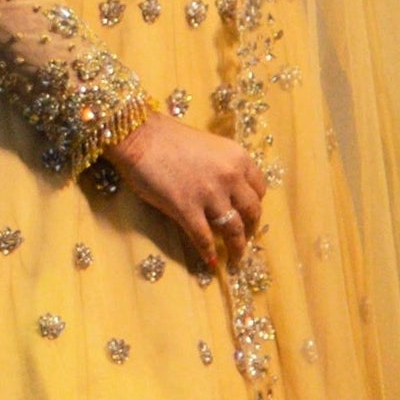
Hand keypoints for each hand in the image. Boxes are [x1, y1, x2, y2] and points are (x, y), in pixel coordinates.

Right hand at [109, 109, 266, 266]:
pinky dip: (208, 253)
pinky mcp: (187, 209)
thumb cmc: (169, 138)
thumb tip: (228, 192)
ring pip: (232, 230)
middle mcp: (230, 176)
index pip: (259, 188)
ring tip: (235, 259)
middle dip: (250, 229)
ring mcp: (210, 195)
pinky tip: (210, 262)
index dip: (255, 204)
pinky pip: (203, 239)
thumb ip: (224, 167)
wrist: (139, 136)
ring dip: (236, 248)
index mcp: (238, 158)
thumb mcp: (210, 147)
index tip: (249, 214)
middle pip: (252, 211)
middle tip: (245, 239)